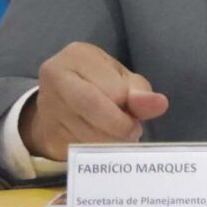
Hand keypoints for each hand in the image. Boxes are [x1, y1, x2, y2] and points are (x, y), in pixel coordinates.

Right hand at [24, 42, 169, 159]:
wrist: (62, 104)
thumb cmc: (101, 85)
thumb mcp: (124, 81)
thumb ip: (141, 93)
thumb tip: (160, 104)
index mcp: (78, 55)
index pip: (112, 87)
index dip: (128, 104)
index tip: (135, 112)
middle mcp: (56, 76)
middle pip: (91, 106)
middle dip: (119, 125)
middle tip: (133, 132)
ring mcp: (47, 105)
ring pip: (83, 131)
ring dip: (110, 141)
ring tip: (120, 138)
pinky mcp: (46, 131)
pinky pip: (76, 147)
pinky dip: (96, 151)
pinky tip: (102, 144)